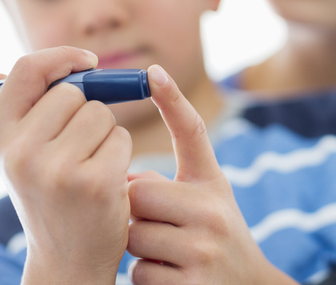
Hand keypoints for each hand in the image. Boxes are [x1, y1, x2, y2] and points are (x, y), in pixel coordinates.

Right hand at [0, 47, 131, 284]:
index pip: (26, 70)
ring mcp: (56, 169)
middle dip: (87, 110)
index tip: (88, 62)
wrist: (68, 258)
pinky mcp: (94, 182)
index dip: (61, 57)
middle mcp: (20, 152)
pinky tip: (107, 181)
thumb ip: (12, 114)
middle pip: (74, 92)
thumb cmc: (49, 195)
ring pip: (101, 114)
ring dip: (106, 133)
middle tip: (79, 147)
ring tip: (90, 166)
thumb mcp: (16, 157)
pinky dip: (121, 153)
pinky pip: (121, 138)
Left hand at [127, 65, 296, 284]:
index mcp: (213, 184)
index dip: (172, 100)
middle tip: (159, 224)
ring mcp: (202, 250)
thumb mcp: (206, 202)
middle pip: (139, 192)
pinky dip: (146, 277)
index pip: (192, 134)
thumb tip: (119, 172)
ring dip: (139, 246)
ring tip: (168, 252)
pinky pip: (138, 273)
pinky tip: (170, 277)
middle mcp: (213, 212)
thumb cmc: (216, 237)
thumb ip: (167, 184)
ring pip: (133, 236)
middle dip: (136, 209)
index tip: (153, 71)